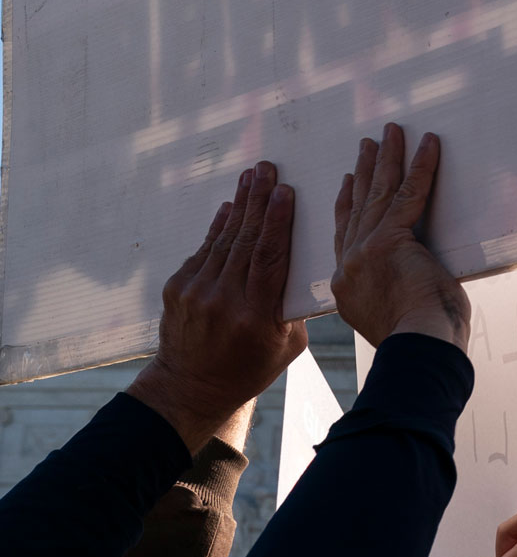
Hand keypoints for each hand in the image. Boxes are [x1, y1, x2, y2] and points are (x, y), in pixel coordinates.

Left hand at [127, 162, 308, 450]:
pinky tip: (230, 208)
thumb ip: (292, 308)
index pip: (268, 257)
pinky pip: (204, 250)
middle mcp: (222, 299)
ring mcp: (196, 292)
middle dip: (258, 200)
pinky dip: (219, 227)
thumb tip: (298, 268)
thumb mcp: (287, 347)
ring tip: (251, 177)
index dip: (278, 221)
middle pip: (245, 239)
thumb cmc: (248, 368)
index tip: (285, 192)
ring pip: (224, 239)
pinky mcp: (178, 288)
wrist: (190, 387)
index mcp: (254, 315)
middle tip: (267, 169)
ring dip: (240, 205)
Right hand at [331, 124, 469, 349]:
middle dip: (363, 173)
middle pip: (356, 207)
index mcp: (346, 286)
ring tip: (389, 133)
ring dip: (387, 159)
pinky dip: (420, 167)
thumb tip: (410, 285)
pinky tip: (427, 143)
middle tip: (366, 145)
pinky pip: (409, 194)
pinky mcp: (391, 240)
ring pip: (378, 194)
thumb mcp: (394, 315)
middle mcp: (349, 265)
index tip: (346, 183)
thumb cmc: (420, 343)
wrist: (419, 350)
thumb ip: (392, 293)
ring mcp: (366, 251)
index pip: (344, 235)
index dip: (347, 206)